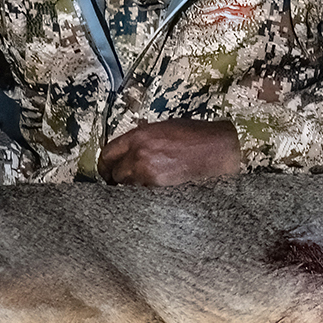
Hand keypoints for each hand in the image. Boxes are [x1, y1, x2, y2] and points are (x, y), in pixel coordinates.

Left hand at [99, 119, 242, 185]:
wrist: (217, 149)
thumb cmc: (194, 135)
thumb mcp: (163, 128)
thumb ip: (142, 137)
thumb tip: (130, 147)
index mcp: (138, 136)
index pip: (108, 153)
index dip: (105, 164)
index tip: (107, 171)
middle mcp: (139, 154)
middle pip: (114, 173)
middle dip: (116, 179)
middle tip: (120, 183)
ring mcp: (148, 173)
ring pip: (127, 187)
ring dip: (130, 188)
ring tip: (140, 188)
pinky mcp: (159, 188)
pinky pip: (142, 195)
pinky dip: (144, 195)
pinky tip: (152, 193)